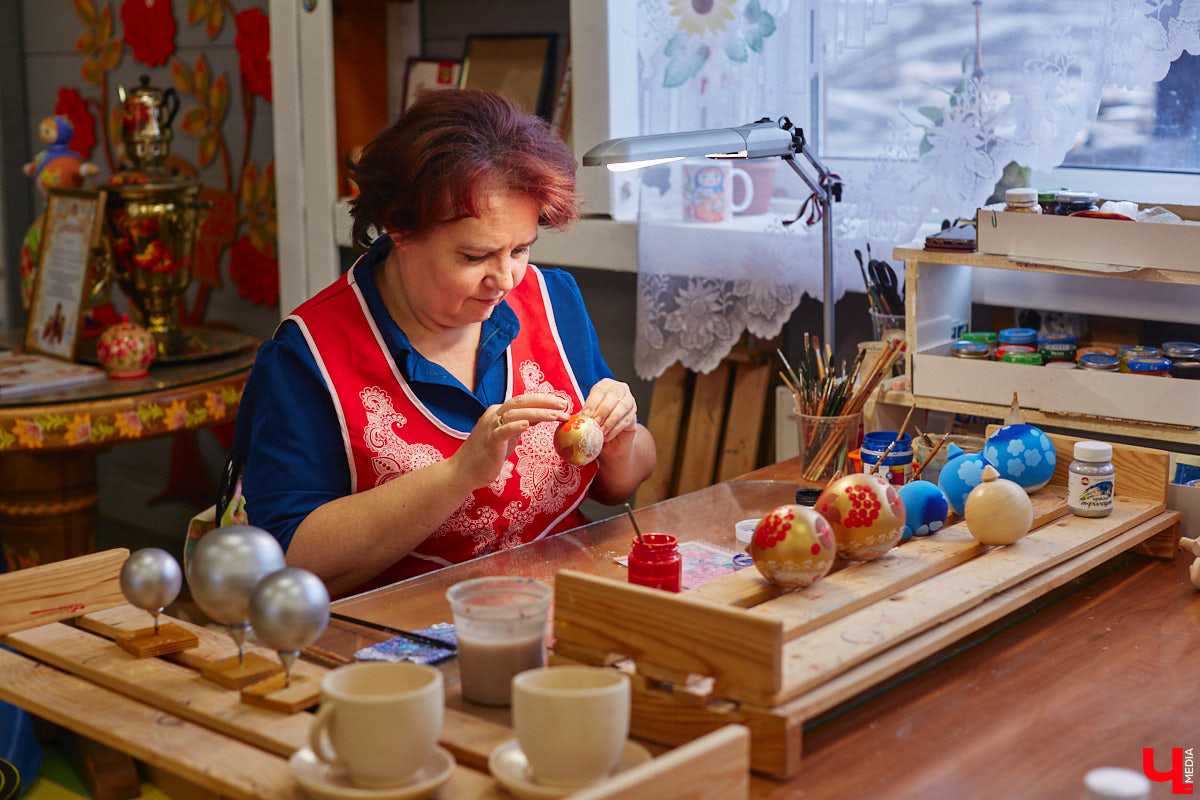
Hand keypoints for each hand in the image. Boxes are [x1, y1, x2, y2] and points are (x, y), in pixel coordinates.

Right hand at [454, 393, 568, 487]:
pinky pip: (502, 431)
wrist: (464, 471)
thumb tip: (542, 416)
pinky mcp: (490, 442)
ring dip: (538, 413)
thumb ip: (520, 425)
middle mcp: (494, 415)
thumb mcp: (508, 436)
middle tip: (564, 404)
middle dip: (545, 401)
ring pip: (515, 413)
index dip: (544, 400)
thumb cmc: (487, 454)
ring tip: (556, 415)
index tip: (562, 404)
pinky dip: (515, 426)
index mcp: (499, 412)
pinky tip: (528, 424)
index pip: (524, 401)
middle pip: (521, 402)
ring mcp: (491, 427)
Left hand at [581, 379, 636, 442]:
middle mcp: (620, 390)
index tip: (586, 414)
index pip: (600, 390)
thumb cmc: (598, 423)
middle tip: (595, 422)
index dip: (593, 402)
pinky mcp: (634, 417)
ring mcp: (630, 402)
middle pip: (614, 395)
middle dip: (603, 409)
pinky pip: (626, 421)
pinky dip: (614, 429)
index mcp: (606, 385)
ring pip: (622, 407)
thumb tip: (573, 418)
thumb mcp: (588, 417)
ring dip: (609, 420)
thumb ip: (583, 415)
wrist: (612, 440)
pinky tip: (606, 436)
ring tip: (600, 431)